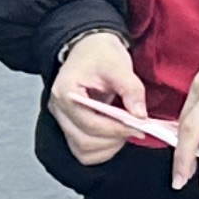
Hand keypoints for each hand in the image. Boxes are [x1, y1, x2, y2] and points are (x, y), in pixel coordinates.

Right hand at [48, 28, 154, 165]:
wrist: (89, 48)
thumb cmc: (100, 53)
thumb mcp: (118, 65)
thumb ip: (130, 89)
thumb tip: (139, 115)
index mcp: (66, 92)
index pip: (90, 123)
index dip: (116, 129)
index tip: (138, 126)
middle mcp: (59, 110)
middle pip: (84, 141)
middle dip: (113, 140)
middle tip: (135, 129)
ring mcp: (63, 120)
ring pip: (82, 151)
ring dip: (107, 148)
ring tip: (125, 132)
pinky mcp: (70, 126)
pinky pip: (83, 150)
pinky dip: (101, 150)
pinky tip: (115, 137)